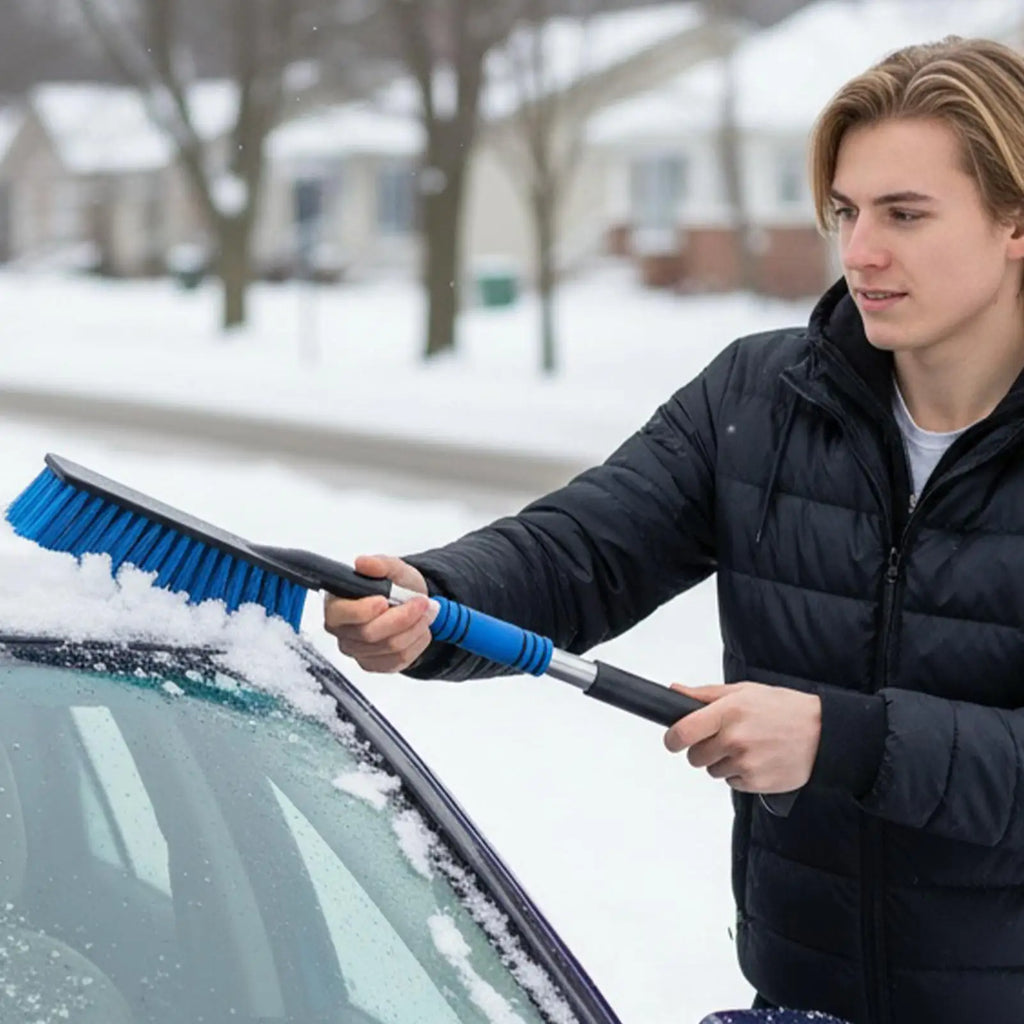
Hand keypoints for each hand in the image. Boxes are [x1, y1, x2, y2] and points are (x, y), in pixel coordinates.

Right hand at [323, 554, 436, 672]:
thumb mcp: (393, 568)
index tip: (384, 600)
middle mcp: (342, 630)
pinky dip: (417, 642)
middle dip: (402, 617)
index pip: (341, 614)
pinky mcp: (374, 664)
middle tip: (421, 602)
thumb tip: (363, 563)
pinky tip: (420, 628)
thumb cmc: (396, 586)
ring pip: (389, 647)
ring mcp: (356, 651)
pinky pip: (399, 660)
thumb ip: (379, 564)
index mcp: (336, 604)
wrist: (412, 603)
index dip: (363, 610)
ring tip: (426, 611)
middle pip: (369, 634)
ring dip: (415, 628)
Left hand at [663, 682, 820, 793]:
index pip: (682, 732)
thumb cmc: (784, 708)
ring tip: (747, 746)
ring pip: (713, 771)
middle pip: (695, 757)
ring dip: (723, 762)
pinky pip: (732, 783)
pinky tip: (758, 759)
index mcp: (728, 712)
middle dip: (702, 749)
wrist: (823, 733)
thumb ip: (705, 695)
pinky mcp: (756, 783)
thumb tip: (676, 692)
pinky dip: (740, 774)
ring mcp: (745, 763)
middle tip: (722, 739)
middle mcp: (734, 739)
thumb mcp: (744, 691)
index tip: (673, 740)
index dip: (672, 739)